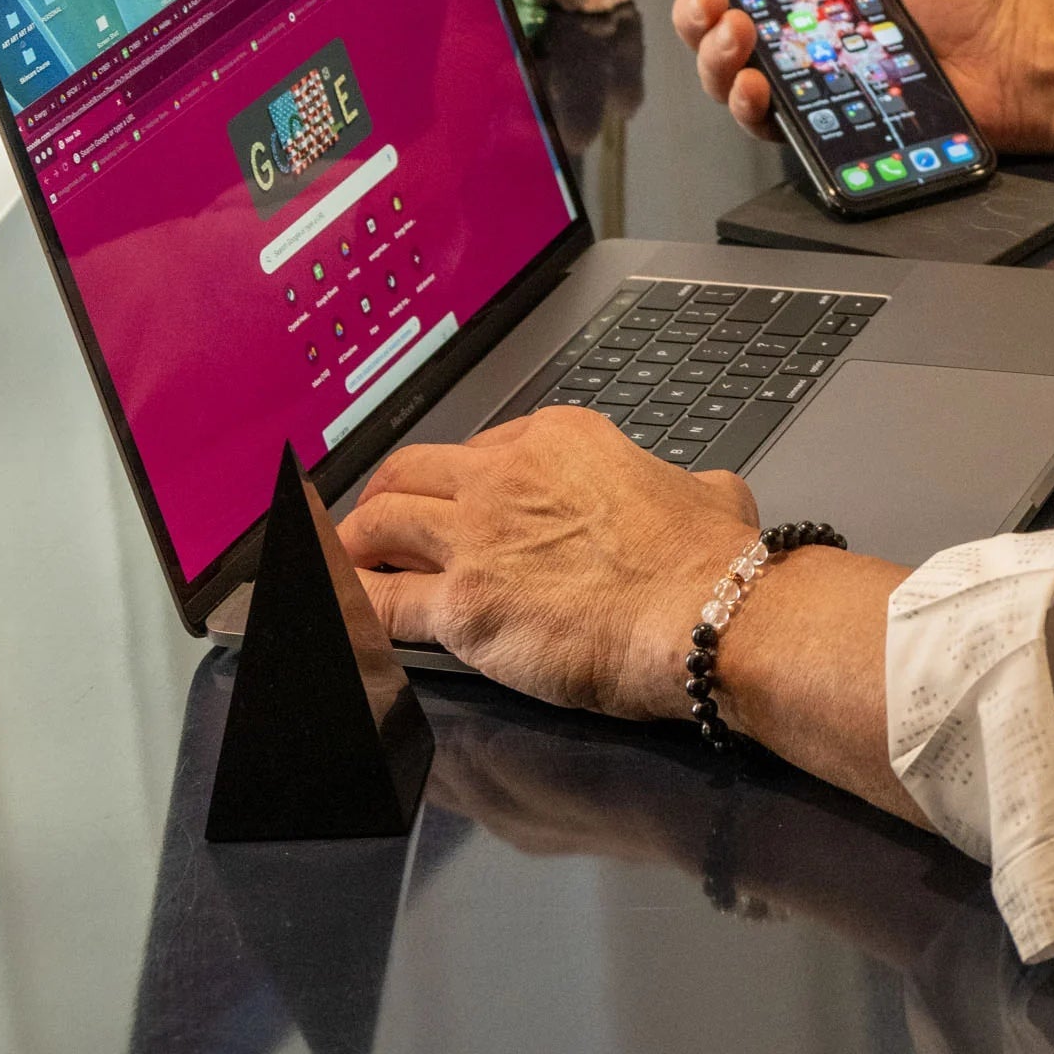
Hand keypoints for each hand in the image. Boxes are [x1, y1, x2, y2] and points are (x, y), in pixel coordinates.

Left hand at [337, 406, 759, 717]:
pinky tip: (344, 613)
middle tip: (374, 519)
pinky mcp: (462, 604)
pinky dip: (353, 605)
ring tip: (344, 560)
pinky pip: (378, 602)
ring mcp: (477, 537)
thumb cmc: (708, 564)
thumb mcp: (709, 493)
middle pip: (411, 472)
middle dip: (385, 494)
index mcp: (560, 439)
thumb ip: (688, 486)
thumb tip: (702, 494)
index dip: (458, 478)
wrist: (706, 614)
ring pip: (380, 523)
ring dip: (353, 543)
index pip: (478, 449)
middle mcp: (506, 477)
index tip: (448, 499)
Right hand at [631, 0, 1053, 156]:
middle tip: (718, 3)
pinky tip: (755, 88)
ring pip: (721, 74)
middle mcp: (793, 30)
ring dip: (712, 57)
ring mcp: (801, 79)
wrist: (1011, 58)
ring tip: (740, 39)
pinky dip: (746, 106)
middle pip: (708, 23)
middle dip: (694, 11)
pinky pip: (760, 121)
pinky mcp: (817, 124)